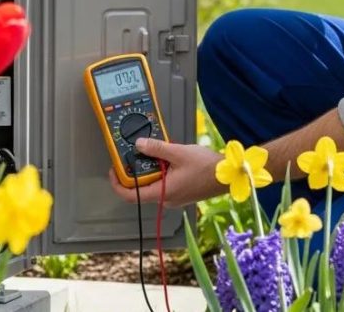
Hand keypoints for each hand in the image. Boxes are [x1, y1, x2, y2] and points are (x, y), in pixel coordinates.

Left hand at [109, 138, 223, 207]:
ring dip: (152, 168)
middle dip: (138, 169)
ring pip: (154, 183)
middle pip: (141, 187)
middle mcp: (167, 199)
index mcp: (163, 193)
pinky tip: (171, 158)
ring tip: (160, 152)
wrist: (229, 175)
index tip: (114, 170)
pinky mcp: (181, 192)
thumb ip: (156, 148)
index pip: (131, 195)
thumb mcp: (179, 153)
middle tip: (139, 152)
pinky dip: (162, 170)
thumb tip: (139, 145)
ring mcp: (174, 197)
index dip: (118, 183)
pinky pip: (164, 182)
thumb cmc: (208, 168)